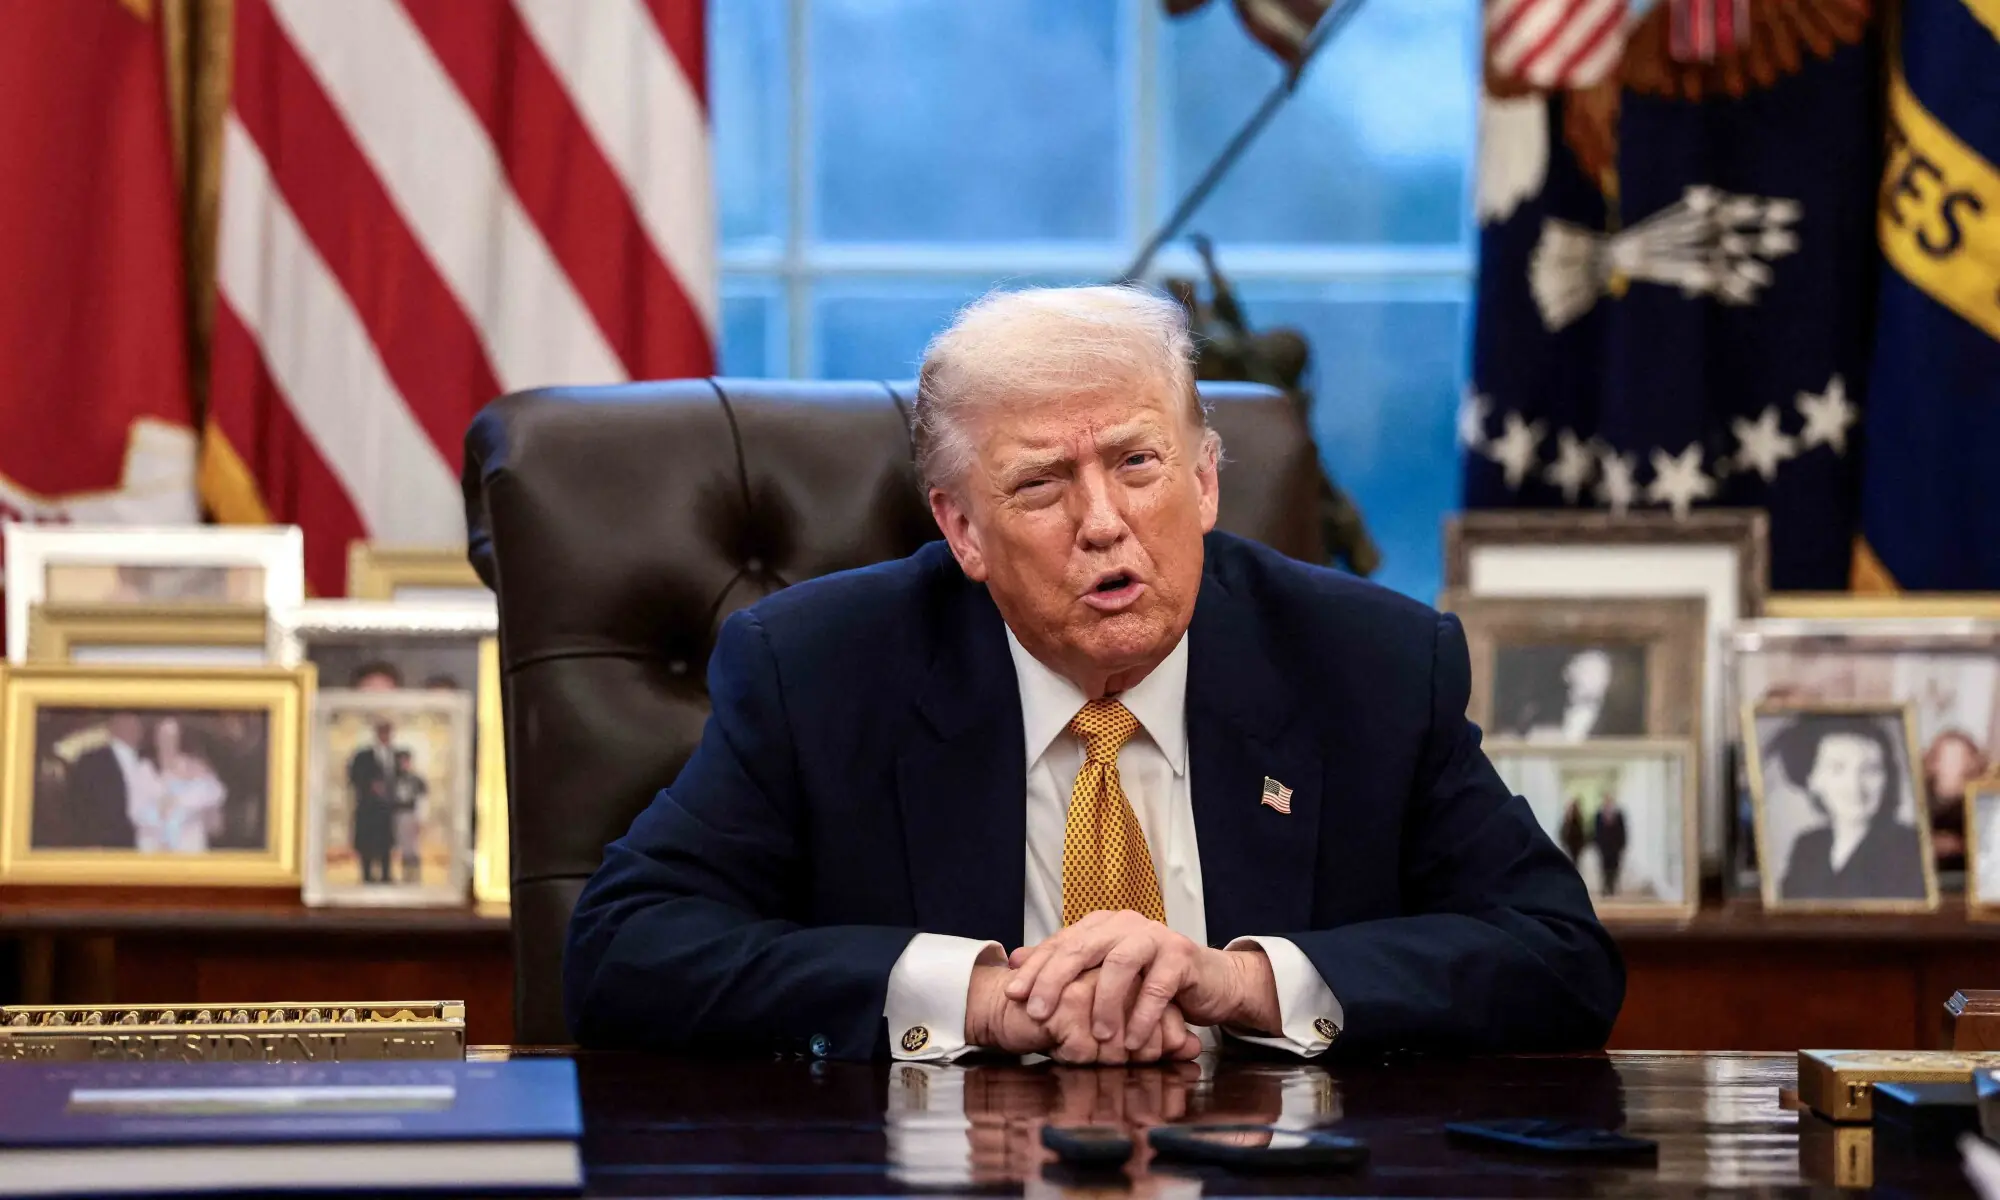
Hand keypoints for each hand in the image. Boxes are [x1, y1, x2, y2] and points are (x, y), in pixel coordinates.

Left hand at [1005, 911, 1280, 1051]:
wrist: (1209, 980)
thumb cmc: (1150, 979)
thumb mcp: (1102, 972)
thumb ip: (1062, 964)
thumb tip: (1013, 959)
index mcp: (1101, 925)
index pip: (1060, 943)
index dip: (1035, 969)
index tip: (1013, 995)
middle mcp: (1124, 924)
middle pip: (1082, 949)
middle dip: (1055, 982)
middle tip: (1040, 1014)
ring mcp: (1154, 937)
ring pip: (1119, 964)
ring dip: (1104, 1003)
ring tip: (1096, 1036)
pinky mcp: (1181, 956)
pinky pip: (1157, 986)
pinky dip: (1142, 1016)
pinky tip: (1133, 1041)